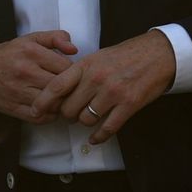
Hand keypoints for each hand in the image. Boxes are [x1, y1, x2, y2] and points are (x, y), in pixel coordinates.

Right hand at [0, 30, 77, 121]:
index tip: (73, 75)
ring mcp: (19, 91)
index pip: (66, 68)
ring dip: (60, 104)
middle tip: (71, 90)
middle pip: (61, 87)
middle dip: (70, 90)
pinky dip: (49, 116)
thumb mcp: (31, 39)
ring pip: (52, 104)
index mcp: (32, 52)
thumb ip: (55, 38)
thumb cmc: (10, 54)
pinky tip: (49, 108)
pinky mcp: (13, 107)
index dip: (75, 73)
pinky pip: (40, 117)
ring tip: (61, 99)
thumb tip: (74, 49)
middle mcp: (25, 71)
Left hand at [29, 30, 175, 144]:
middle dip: (67, 114)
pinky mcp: (129, 105)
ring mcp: (113, 93)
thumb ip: (79, 72)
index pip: (57, 85)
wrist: (157, 54)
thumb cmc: (124, 55)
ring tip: (87, 117)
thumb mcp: (97, 57)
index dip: (43, 100)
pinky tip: (96, 137)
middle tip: (71, 113)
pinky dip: (99, 136)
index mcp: (86, 65)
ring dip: (84, 122)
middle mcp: (97, 79)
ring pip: (86, 119)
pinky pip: (108, 128)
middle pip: (69, 107)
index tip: (35, 110)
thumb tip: (61, 89)